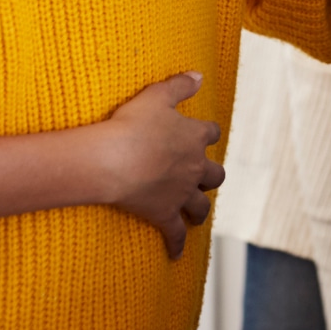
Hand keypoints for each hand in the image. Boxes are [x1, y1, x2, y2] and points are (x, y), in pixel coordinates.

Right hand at [94, 73, 224, 259]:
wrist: (115, 160)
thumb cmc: (134, 124)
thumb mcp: (158, 95)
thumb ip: (180, 84)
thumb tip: (200, 75)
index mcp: (194, 136)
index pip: (210, 133)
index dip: (206, 133)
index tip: (202, 135)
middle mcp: (194, 166)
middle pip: (215, 173)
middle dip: (211, 175)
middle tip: (202, 177)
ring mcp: (181, 193)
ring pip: (202, 205)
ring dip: (200, 207)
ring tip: (197, 212)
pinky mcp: (165, 215)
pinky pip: (175, 234)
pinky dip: (177, 244)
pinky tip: (176, 254)